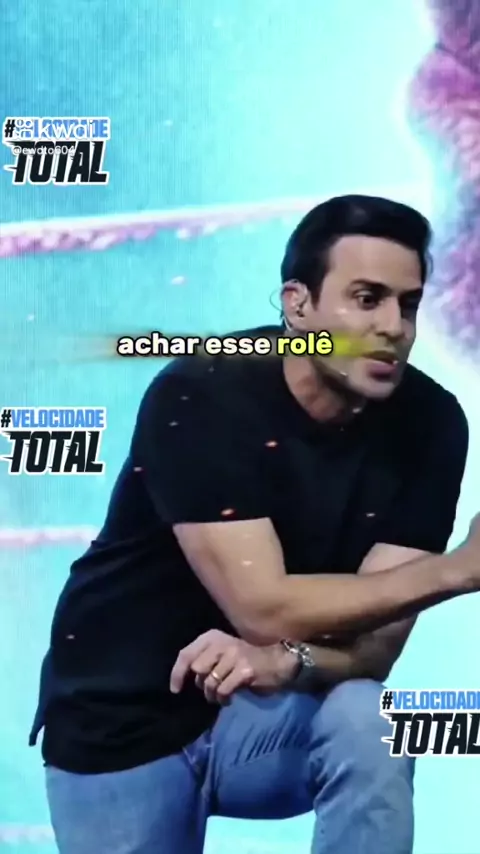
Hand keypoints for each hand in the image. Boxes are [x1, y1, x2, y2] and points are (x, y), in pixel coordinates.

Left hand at [170, 629, 297, 702]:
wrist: (278, 662)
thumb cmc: (245, 659)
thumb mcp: (222, 653)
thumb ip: (204, 660)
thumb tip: (184, 679)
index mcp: (213, 637)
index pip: (186, 654)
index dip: (177, 673)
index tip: (176, 689)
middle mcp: (222, 643)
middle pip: (197, 669)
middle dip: (201, 684)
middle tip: (211, 690)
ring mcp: (234, 656)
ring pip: (210, 682)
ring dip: (213, 695)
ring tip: (221, 697)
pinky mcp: (244, 671)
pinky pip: (223, 690)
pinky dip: (223, 699)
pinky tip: (229, 699)